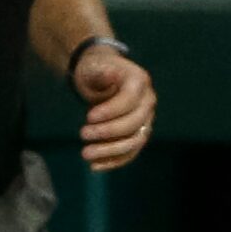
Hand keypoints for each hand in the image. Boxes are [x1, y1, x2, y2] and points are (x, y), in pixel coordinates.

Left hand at [73, 43, 156, 170]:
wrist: (102, 79)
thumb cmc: (97, 70)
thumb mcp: (96, 66)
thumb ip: (103, 71)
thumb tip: (110, 74)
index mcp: (139, 81)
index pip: (130, 100)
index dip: (110, 111)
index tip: (88, 116)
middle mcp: (148, 102)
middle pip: (135, 123)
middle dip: (107, 132)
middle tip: (82, 133)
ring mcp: (146, 120)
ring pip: (135, 141)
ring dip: (110, 151)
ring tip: (85, 153)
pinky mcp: (138, 135)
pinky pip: (131, 153)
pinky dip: (114, 161)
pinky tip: (95, 166)